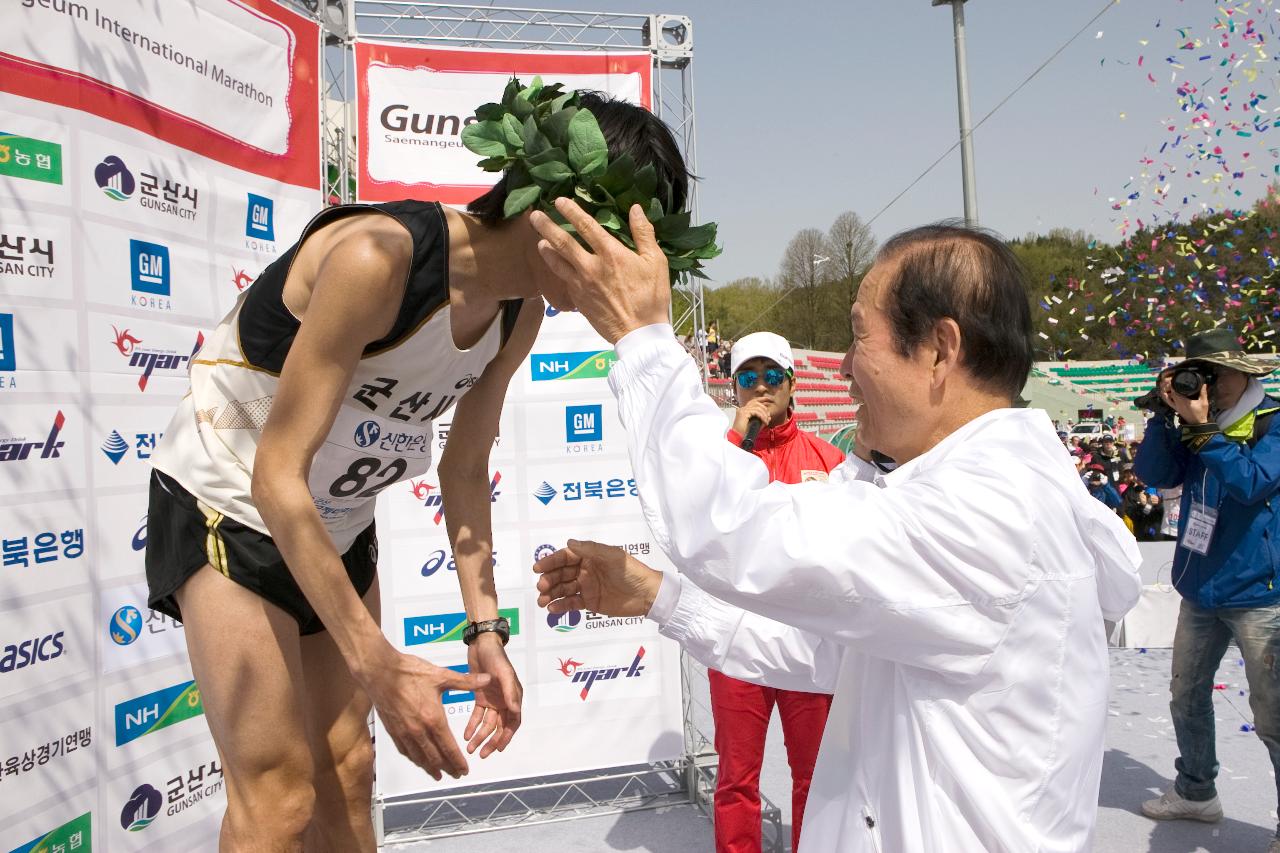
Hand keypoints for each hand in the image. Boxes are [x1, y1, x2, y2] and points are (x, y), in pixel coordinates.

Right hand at [361, 648, 490, 780]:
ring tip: (438, 774)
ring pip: (419, 757)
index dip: (458, 761)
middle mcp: (418, 730)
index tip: (464, 770)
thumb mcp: (441, 675)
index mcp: (433, 719)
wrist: (380, 671)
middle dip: (447, 768)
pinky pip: (405, 750)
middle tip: (455, 774)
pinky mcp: (393, 730)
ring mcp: (404, 732)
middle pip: (435, 757)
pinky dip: (414, 758)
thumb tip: (486, 680)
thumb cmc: (408, 672)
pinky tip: (417, 760)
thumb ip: (466, 681)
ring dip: (430, 767)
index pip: (449, 747)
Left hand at [463, 632, 521, 757]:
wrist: (481, 644)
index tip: (498, 749)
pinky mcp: (481, 697)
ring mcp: (492, 700)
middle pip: (499, 727)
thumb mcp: (504, 673)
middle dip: (492, 741)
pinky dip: (472, 725)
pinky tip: (465, 734)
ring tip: (470, 748)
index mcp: (514, 697)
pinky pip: (477, 715)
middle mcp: (504, 701)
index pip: (512, 722)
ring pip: (487, 724)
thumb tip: (515, 710)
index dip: (506, 736)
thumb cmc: (496, 657)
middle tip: (482, 753)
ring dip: (480, 736)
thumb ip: (510, 692)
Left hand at [529, 199, 670, 343]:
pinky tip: (555, 266)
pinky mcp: (578, 299)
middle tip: (534, 216)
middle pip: (562, 242)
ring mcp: (581, 284)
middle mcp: (591, 267)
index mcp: (611, 254)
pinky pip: (564, 280)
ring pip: (557, 262)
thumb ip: (644, 233)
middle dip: (547, 227)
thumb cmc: (651, 296)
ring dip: (546, 249)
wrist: (638, 332)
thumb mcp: (656, 261)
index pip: (586, 226)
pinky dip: (557, 270)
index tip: (559, 201)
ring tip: (539, 240)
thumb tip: (636, 209)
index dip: (571, 211)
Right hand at [534, 539, 662, 616]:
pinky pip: (571, 603)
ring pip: (563, 589)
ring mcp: (587, 586)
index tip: (538, 568)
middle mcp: (586, 570)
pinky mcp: (590, 602)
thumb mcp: (612, 556)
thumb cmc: (632, 571)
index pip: (565, 557)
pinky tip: (552, 609)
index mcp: (590, 556)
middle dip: (549, 580)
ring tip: (542, 601)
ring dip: (551, 594)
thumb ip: (590, 550)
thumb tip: (569, 542)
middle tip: (541, 587)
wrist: (647, 594)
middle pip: (561, 574)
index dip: (551, 561)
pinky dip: (561, 606)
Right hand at [731, 398, 772, 437]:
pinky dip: (762, 416)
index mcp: (744, 410)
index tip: (769, 400)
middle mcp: (742, 409)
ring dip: (764, 414)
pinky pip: (756, 412)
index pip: (753, 401)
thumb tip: (769, 417)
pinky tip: (764, 421)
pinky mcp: (744, 413)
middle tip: (769, 414)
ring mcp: (742, 410)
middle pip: (755, 402)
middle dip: (764, 407)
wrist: (738, 437)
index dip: (761, 399)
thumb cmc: (745, 433)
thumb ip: (762, 420)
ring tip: (766, 421)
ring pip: (757, 407)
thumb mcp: (756, 425)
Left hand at [1159, 370, 1210, 424]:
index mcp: (1183, 401)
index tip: (1175, 379)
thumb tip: (1204, 384)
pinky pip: (1169, 402)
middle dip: (1168, 387)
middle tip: (1172, 381)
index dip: (1173, 385)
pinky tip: (1170, 393)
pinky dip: (1167, 397)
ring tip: (1168, 386)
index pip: (1174, 391)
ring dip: (1166, 392)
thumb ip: (1203, 392)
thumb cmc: (1200, 413)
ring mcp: (1175, 407)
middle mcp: (1177, 404)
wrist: (1197, 424)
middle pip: (1169, 394)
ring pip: (1167, 398)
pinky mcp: (1176, 409)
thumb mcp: (1204, 402)